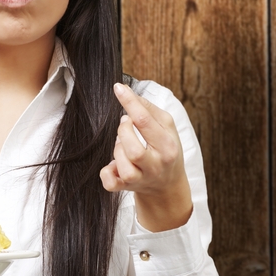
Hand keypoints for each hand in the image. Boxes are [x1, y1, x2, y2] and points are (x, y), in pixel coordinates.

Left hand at [99, 82, 193, 230]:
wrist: (167, 185)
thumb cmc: (165, 151)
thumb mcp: (167, 127)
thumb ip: (149, 109)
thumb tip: (130, 94)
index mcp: (167, 146)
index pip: (144, 121)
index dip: (129, 102)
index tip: (118, 88)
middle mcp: (155, 165)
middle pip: (131, 147)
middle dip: (123, 130)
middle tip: (126, 126)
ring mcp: (140, 179)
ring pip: (121, 163)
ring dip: (118, 149)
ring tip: (125, 145)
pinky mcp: (126, 188)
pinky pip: (110, 182)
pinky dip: (107, 172)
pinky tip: (114, 164)